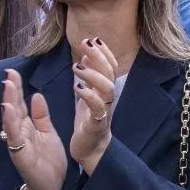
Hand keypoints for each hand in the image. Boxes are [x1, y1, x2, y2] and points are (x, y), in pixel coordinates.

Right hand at [0, 69, 65, 189]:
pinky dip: (10, 123)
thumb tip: (36, 95)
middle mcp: (19, 132)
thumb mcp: (47, 132)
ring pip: (11, 120)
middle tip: (8, 73)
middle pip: (13, 108)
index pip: (20, 103)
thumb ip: (41, 115)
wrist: (51, 186)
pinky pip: (14, 136)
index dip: (17, 88)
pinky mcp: (20, 154)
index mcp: (27, 126)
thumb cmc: (48, 160)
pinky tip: (8, 110)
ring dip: (8, 102)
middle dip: (11, 91)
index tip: (13, 71)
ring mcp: (18, 143)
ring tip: (7, 86)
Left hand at [71, 37, 116, 171]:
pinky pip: (98, 108)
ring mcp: (104, 110)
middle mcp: (108, 98)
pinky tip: (78, 87)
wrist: (91, 150)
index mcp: (105, 90)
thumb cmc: (89, 121)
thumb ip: (90, 76)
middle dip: (100, 56)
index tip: (93, 39)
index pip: (111, 67)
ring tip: (77, 66)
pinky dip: (89, 96)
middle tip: (86, 43)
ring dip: (94, 74)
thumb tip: (87, 54)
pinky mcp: (97, 124)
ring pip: (107, 88)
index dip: (105, 52)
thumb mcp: (88, 94)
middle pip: (111, 73)